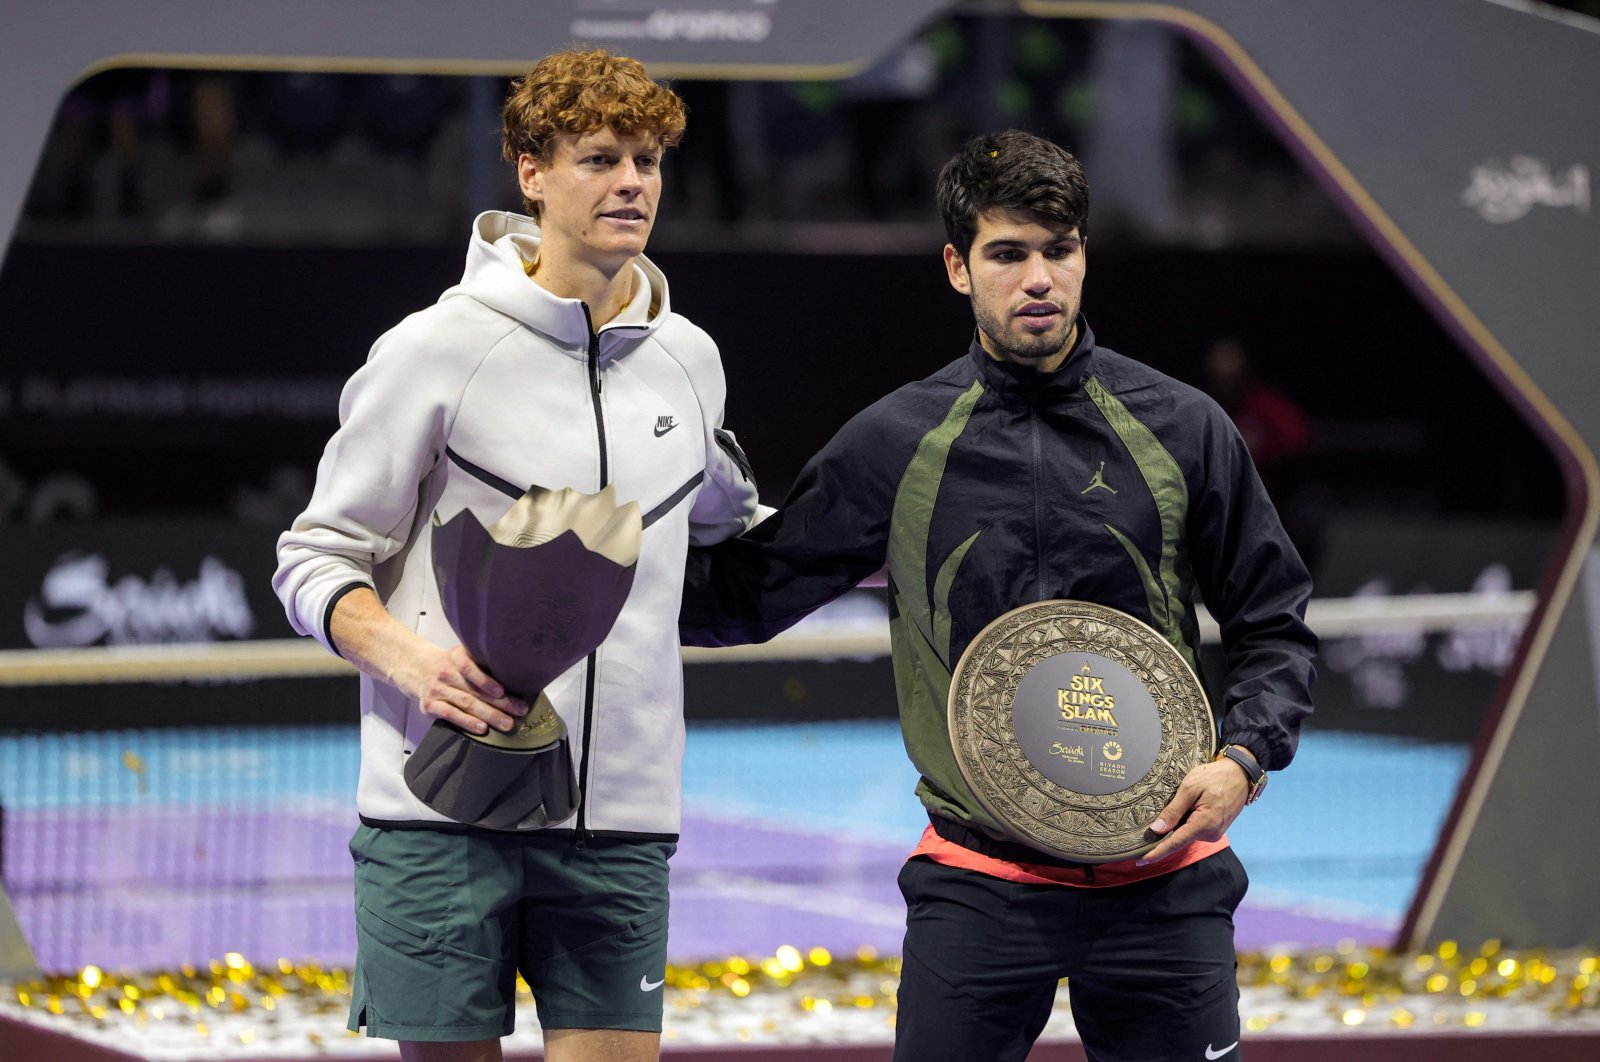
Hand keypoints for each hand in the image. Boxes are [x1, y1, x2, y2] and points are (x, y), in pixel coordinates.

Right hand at [412, 644, 528, 735]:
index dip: (485, 680)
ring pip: (466, 704)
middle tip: (520, 710)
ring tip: (507, 723)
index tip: (502, 690)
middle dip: (501, 702)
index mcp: (456, 657)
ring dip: (489, 715)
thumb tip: (516, 679)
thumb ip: (480, 664)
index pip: (469, 666)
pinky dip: (467, 722)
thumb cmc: (449, 665)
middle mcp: (446, 672)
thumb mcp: (460, 656)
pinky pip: (450, 715)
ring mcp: (437, 690)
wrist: (415, 668)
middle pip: (474, 690)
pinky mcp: (430, 706)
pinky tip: (482, 729)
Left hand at [1136, 756, 1249, 865]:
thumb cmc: (1214, 777)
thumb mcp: (1190, 788)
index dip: (1157, 852)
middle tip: (1150, 822)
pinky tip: (1187, 809)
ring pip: (1187, 834)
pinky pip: (1195, 830)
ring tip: (1179, 804)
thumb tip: (1157, 829)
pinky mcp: (1216, 829)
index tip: (1141, 861)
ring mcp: (1215, 833)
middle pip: (1179, 839)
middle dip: (1165, 834)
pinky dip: (1186, 823)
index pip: (1175, 843)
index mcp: (1204, 824)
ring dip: (1177, 825)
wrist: (1240, 774)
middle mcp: (1211, 834)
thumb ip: (1173, 810)